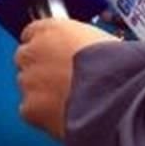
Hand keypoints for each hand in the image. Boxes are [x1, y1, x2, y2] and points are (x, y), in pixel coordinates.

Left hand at [14, 19, 117, 138]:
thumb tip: (85, 51)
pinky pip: (31, 111)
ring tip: (69, 102)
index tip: (56, 56)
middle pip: (27, 58)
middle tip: (64, 81)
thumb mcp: (101, 39)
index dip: (47, 47)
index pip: (33, 33)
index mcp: (51, 29)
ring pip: (28, 86)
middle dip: (41, 69)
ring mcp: (28, 80)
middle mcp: (34, 51)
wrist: (117, 95)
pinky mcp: (30, 108)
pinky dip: (43, 116)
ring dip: (42, 92)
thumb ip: (81, 43)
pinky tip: (64, 116)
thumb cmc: (117, 66)